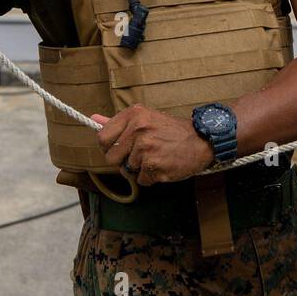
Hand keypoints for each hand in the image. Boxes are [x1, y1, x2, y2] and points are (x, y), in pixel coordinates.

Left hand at [93, 105, 213, 184]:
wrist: (202, 140)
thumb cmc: (172, 131)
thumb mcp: (146, 119)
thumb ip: (118, 122)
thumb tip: (94, 119)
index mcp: (134, 115)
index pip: (103, 137)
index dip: (109, 147)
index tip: (119, 148)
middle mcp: (138, 130)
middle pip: (112, 157)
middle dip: (124, 161)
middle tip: (141, 155)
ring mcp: (146, 149)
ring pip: (128, 170)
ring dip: (140, 169)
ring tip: (157, 157)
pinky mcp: (154, 166)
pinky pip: (141, 180)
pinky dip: (151, 177)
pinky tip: (163, 165)